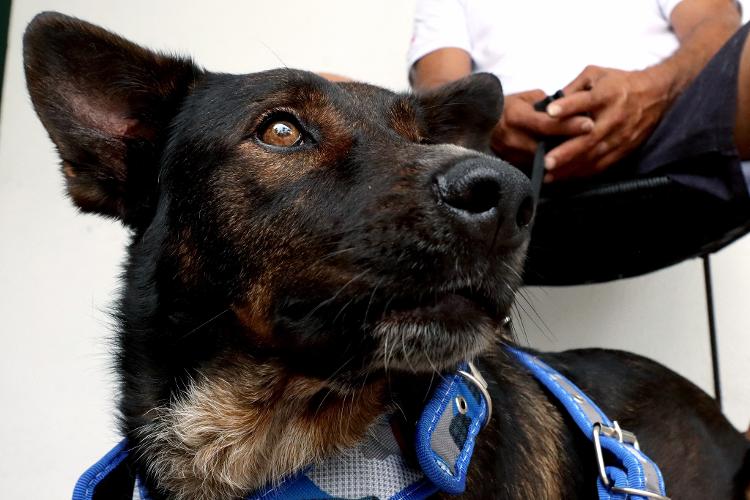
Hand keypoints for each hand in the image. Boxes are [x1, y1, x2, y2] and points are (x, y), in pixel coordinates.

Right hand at [491, 90, 593, 167]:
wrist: (476, 124)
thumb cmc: (503, 107)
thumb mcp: (523, 98)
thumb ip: (545, 103)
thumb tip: (567, 108)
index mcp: (515, 117)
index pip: (546, 124)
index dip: (569, 125)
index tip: (589, 124)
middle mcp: (512, 139)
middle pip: (548, 146)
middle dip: (572, 145)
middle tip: (596, 142)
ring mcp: (511, 155)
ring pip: (544, 160)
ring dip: (566, 157)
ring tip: (588, 152)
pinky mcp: (512, 166)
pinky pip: (538, 167)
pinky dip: (555, 165)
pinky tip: (570, 162)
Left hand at [544, 65, 671, 180]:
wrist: (656, 94)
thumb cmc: (619, 83)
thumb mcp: (596, 74)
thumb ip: (572, 88)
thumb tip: (548, 104)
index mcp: (607, 94)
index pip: (586, 100)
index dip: (568, 106)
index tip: (550, 112)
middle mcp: (614, 117)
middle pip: (589, 137)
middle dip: (567, 151)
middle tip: (547, 161)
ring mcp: (619, 136)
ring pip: (594, 156)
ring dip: (571, 168)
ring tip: (550, 175)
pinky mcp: (623, 149)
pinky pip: (601, 165)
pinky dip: (583, 173)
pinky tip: (566, 177)